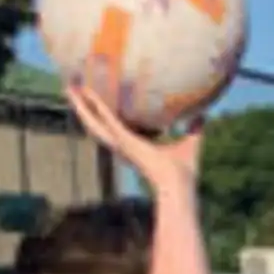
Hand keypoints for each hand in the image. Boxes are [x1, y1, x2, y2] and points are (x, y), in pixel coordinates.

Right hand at [66, 81, 201, 192]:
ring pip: (93, 122)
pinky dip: (95, 106)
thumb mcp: (191, 140)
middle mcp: (123, 145)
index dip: (105, 114)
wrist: (180, 185)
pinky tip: (86, 92)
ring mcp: (121, 143)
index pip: (115, 126)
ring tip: (69, 88)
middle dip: (85, 108)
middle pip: (97, 123)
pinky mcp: (123, 141)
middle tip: (73, 90)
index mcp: (135, 145)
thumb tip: (204, 112)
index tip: (98, 101)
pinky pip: (106, 119)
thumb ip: (194, 126)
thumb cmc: (184, 172)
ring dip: (81, 106)